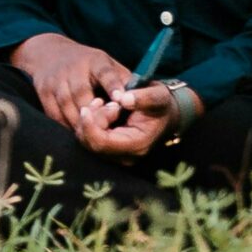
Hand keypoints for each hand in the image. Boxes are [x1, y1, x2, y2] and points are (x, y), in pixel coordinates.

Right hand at [8, 33, 129, 131]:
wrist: (49, 53)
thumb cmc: (88, 65)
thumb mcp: (108, 65)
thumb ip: (123, 81)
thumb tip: (139, 100)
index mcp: (95, 60)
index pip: (105, 72)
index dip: (113, 86)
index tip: (121, 101)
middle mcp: (72, 67)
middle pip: (82, 95)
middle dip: (95, 114)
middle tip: (107, 128)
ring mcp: (55, 79)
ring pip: (67, 106)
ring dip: (80, 123)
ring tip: (93, 134)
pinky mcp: (43, 91)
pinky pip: (54, 113)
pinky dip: (65, 125)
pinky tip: (76, 131)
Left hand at [77, 83, 198, 163]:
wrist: (166, 116)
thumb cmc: (161, 105)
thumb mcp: (158, 96)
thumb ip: (143, 97)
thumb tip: (124, 99)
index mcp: (137, 145)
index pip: (102, 143)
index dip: (89, 126)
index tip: (85, 108)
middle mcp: (126, 156)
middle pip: (91, 143)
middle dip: (90, 121)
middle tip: (100, 101)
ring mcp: (118, 156)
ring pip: (88, 141)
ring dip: (89, 121)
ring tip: (102, 102)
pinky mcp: (111, 152)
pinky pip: (90, 139)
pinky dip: (90, 123)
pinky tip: (99, 108)